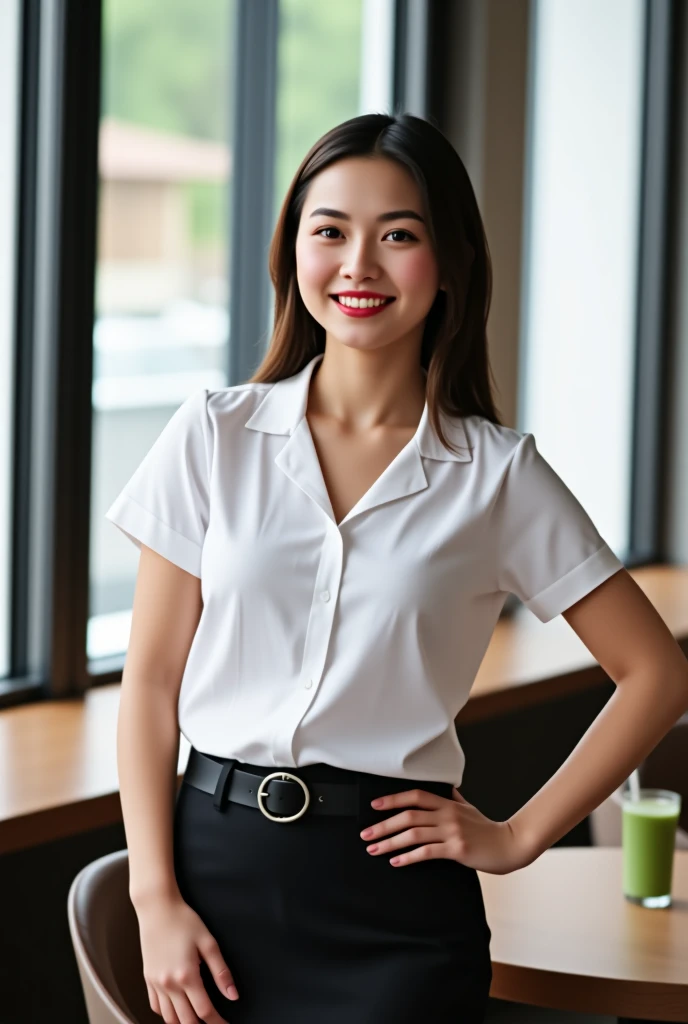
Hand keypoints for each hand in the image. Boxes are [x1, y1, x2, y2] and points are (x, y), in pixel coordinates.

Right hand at [135, 893, 238, 1022]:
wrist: (157, 908)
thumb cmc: (183, 920)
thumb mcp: (208, 942)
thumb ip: (221, 971)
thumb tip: (233, 995)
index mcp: (187, 975)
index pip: (204, 1011)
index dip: (217, 1022)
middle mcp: (169, 984)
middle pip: (186, 1020)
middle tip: (213, 1023)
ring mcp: (156, 983)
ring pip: (169, 1018)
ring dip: (183, 1023)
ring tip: (196, 1020)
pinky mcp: (148, 979)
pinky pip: (155, 1006)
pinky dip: (166, 1015)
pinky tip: (176, 1011)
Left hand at [359, 786, 533, 874]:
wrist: (510, 845)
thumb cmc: (488, 828)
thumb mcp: (469, 808)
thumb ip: (454, 799)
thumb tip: (447, 789)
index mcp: (448, 803)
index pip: (415, 796)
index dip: (393, 799)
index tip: (375, 805)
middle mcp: (447, 815)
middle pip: (408, 816)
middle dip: (383, 825)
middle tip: (366, 833)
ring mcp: (452, 832)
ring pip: (413, 834)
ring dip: (390, 842)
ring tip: (374, 849)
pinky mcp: (457, 850)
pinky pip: (427, 852)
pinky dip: (408, 857)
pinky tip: (396, 862)